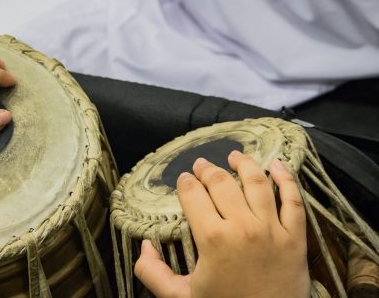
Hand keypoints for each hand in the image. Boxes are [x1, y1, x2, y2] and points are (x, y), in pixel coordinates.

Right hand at [134, 151, 309, 297]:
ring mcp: (273, 230)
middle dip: (208, 170)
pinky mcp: (296, 238)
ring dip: (244, 164)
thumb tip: (145, 246)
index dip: (185, 183)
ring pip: (257, 183)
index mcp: (213, 238)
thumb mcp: (179, 297)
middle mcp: (243, 227)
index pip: (194, 195)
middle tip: (201, 165)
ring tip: (234, 155)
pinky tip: (277, 165)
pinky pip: (294, 200)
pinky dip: (287, 179)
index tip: (183, 179)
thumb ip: (152, 273)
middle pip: (222, 184)